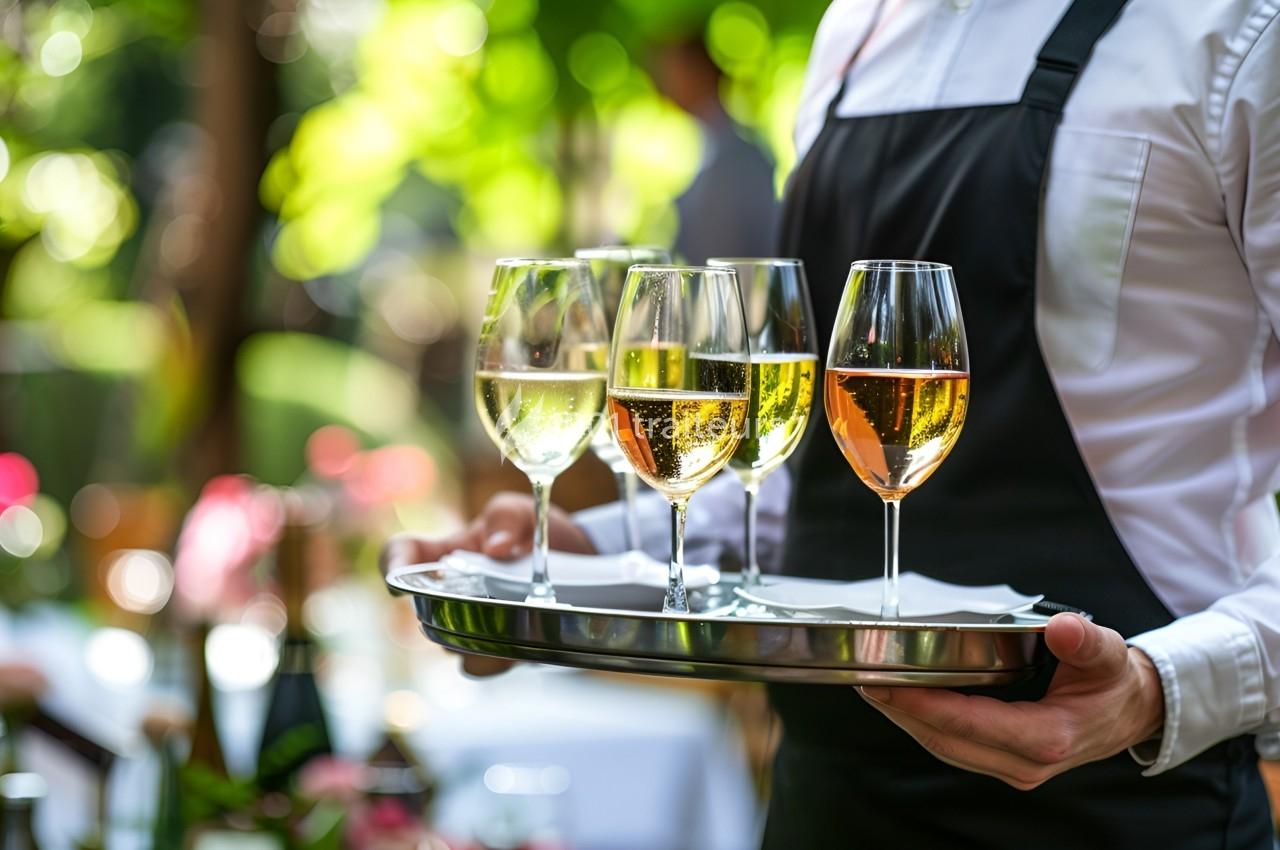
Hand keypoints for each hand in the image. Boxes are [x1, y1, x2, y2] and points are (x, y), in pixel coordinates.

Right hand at [379, 491, 596, 675]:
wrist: (575, 560)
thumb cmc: (533, 530)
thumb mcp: (522, 512)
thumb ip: (506, 518)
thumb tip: (496, 548)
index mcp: (443, 553)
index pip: (401, 555)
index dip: (391, 566)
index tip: (397, 584)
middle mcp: (448, 594)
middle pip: (423, 614)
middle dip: (442, 615)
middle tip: (471, 607)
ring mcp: (469, 624)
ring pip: (451, 647)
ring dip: (470, 643)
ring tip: (502, 632)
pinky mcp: (497, 648)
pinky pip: (482, 664)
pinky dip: (496, 660)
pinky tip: (519, 649)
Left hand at [856, 612, 1163, 789]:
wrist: (1129, 713)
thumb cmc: (1113, 682)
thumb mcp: (1109, 655)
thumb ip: (1085, 642)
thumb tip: (1063, 628)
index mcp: (1047, 738)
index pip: (971, 723)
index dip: (924, 704)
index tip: (887, 683)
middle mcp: (1024, 762)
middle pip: (946, 738)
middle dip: (901, 710)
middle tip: (865, 678)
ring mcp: (1011, 766)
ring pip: (944, 745)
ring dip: (906, 717)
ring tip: (873, 685)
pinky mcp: (1002, 761)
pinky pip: (953, 744)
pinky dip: (924, 721)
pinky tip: (902, 698)